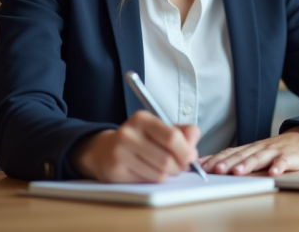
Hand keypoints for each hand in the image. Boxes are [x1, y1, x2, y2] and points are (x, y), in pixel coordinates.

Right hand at [70, 110, 200, 182]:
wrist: (106, 150)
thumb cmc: (142, 139)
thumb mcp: (162, 128)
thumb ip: (184, 132)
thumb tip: (193, 148)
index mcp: (142, 118)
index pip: (172, 136)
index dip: (185, 150)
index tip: (191, 157)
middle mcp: (128, 133)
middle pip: (167, 159)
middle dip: (179, 166)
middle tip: (180, 166)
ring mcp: (120, 152)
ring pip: (159, 173)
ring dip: (168, 174)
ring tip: (165, 168)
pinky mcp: (116, 170)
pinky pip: (148, 180)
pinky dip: (155, 178)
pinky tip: (150, 171)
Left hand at [201, 125, 298, 176]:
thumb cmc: (275, 149)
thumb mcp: (255, 151)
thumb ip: (237, 158)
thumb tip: (211, 165)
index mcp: (250, 148)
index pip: (230, 152)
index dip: (216, 158)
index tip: (202, 166)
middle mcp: (260, 148)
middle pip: (241, 155)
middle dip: (227, 162)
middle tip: (215, 169)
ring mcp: (275, 151)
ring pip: (259, 158)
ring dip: (248, 164)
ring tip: (238, 172)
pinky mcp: (290, 157)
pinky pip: (284, 162)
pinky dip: (279, 166)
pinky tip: (274, 172)